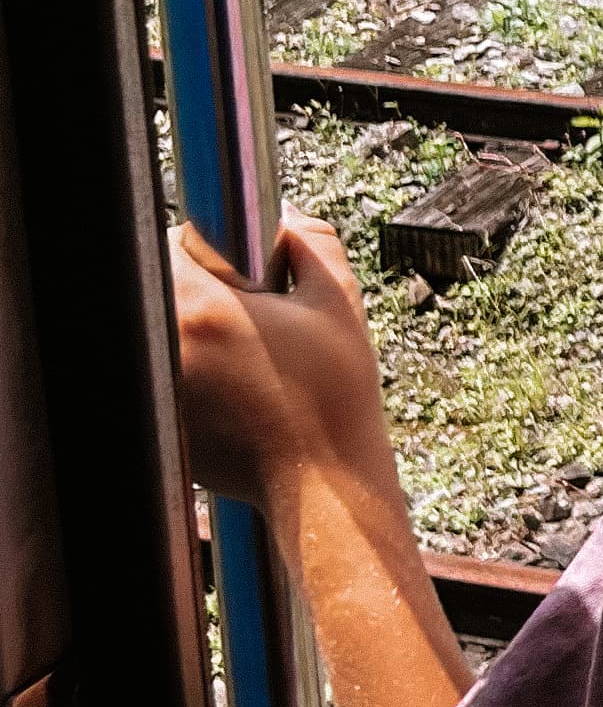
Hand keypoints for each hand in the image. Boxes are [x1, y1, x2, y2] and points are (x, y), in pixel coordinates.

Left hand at [171, 215, 390, 508]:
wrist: (322, 486)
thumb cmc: (334, 399)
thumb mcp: (340, 306)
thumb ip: (313, 244)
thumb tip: (287, 220)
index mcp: (204, 309)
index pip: (174, 242)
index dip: (209, 248)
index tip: (240, 269)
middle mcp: (168, 346)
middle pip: (162, 287)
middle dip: (199, 289)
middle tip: (247, 313)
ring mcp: (160, 388)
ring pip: (161, 331)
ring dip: (193, 331)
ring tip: (242, 356)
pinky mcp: (161, 420)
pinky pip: (165, 376)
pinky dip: (193, 373)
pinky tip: (237, 391)